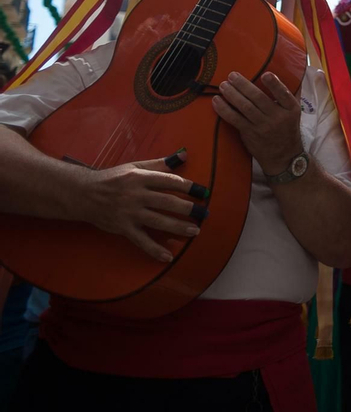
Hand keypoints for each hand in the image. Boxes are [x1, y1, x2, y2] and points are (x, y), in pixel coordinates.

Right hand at [78, 149, 208, 261]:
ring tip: (195, 231)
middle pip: (167, 202)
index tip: (203, 192)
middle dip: (188, 209)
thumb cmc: (113, 178)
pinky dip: (154, 249)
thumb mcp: (135, 166)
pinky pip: (141, 240)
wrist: (84, 194)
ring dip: (178, 227)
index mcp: (140, 177)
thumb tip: (184, 155)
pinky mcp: (122, 228)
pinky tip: (168, 257)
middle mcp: (136, 195)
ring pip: (158, 221)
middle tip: (204, 214)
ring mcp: (129, 213)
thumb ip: (160, 163)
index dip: (188, 187)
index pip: (170, 181)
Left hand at [216, 72, 304, 174]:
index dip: (275, 84)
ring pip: (245, 107)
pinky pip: (234, 119)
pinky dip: (224, 109)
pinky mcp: (249, 133)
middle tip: (232, 75)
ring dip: (232, 95)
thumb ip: (286, 98)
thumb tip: (273, 76)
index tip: (266, 74)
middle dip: (243, 85)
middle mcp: (277, 117)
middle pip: (259, 98)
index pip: (284, 95)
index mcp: (291, 110)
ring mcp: (262, 126)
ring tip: (223, 85)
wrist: (283, 156)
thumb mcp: (294, 113)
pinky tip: (217, 101)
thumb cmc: (287, 130)